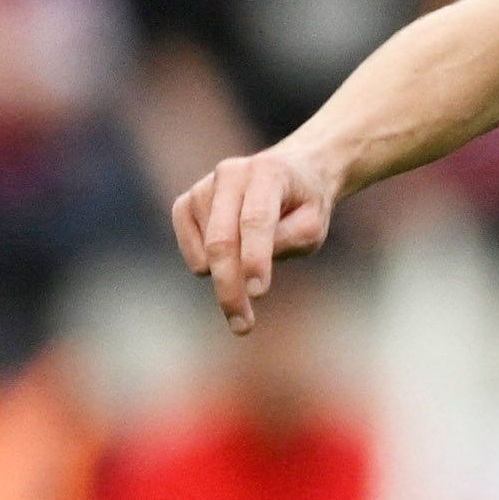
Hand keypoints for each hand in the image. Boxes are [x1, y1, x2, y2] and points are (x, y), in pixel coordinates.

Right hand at [172, 138, 352, 330]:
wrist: (290, 176)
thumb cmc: (304, 206)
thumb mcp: (314, 225)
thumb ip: (288, 240)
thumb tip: (245, 267)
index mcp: (267, 173)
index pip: (256, 221)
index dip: (255, 259)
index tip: (259, 294)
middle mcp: (229, 174)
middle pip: (221, 240)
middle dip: (230, 286)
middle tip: (242, 326)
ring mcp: (202, 187)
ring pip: (205, 248)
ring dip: (227, 277)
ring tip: (257, 272)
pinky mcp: (185, 204)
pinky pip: (189, 246)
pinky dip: (205, 263)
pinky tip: (230, 259)